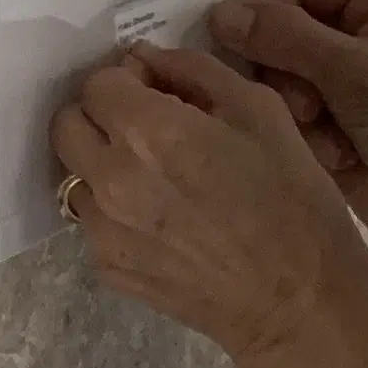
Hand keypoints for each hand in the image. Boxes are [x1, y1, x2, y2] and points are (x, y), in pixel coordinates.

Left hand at [50, 44, 367, 367]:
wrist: (299, 306)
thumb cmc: (294, 201)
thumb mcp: (262, 112)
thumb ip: (195, 72)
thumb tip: (149, 61)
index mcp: (147, 132)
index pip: (98, 82)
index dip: (128, 80)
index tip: (156, 91)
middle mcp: (110, 178)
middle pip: (68, 125)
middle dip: (102, 116)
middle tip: (147, 128)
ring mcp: (103, 230)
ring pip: (75, 176)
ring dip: (104, 166)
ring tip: (159, 181)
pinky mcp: (108, 269)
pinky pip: (95, 223)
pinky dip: (118, 213)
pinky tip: (167, 223)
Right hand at [207, 0, 367, 273]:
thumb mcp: (355, 71)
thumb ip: (285, 37)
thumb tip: (217, 13)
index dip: (268, 13)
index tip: (252, 52)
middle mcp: (360, 27)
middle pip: (279, 29)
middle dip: (287, 73)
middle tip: (308, 106)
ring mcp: (344, 75)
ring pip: (277, 75)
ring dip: (297, 109)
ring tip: (331, 135)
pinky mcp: (332, 118)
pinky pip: (288, 111)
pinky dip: (307, 135)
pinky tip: (338, 156)